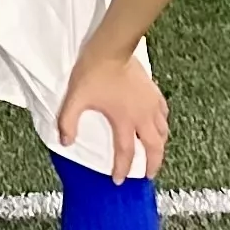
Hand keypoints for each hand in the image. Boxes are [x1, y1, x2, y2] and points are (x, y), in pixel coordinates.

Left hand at [55, 48, 168, 182]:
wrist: (111, 49)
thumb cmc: (93, 73)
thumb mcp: (75, 99)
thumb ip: (68, 122)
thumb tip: (65, 142)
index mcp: (125, 121)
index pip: (126, 152)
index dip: (122, 169)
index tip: (118, 180)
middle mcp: (143, 116)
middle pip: (154, 148)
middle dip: (152, 164)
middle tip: (148, 175)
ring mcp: (152, 104)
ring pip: (163, 132)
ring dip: (160, 146)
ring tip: (155, 154)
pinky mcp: (155, 93)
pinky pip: (164, 115)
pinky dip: (163, 125)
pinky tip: (159, 127)